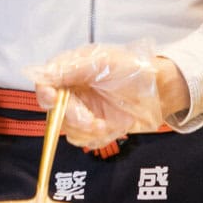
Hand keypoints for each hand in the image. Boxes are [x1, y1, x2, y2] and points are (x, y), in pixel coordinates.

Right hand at [27, 43, 187, 149]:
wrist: (159, 90)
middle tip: (92, 121)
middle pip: (54, 111)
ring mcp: (81, 110)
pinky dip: (98, 136)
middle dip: (73, 117)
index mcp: (70, 70)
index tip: (54, 99)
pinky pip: (84, 139)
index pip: (44, 83)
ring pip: (67, 129)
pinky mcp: (93, 127)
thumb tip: (42, 75)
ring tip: (107, 123)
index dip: (46, 93)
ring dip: (88, 130)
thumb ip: (72, 69)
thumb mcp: (103, 62)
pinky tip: (114, 126)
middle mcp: (71, 91)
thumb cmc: (133, 69)